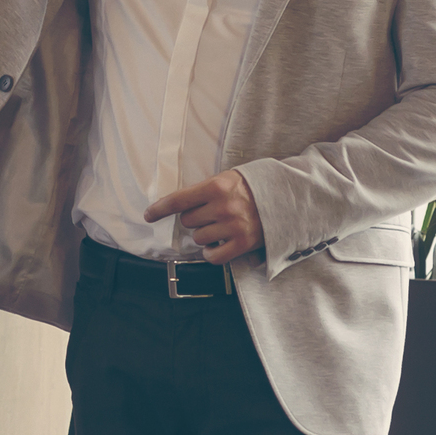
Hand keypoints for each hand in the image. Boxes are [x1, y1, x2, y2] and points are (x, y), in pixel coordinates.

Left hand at [144, 170, 265, 263]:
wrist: (287, 198)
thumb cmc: (254, 187)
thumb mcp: (229, 178)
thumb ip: (205, 189)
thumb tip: (177, 204)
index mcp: (217, 186)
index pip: (179, 200)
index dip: (160, 209)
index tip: (148, 215)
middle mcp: (223, 207)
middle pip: (188, 221)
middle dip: (194, 219)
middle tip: (210, 214)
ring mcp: (233, 226)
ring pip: (199, 238)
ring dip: (204, 235)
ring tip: (220, 227)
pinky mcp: (243, 243)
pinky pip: (213, 256)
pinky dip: (211, 253)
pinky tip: (216, 246)